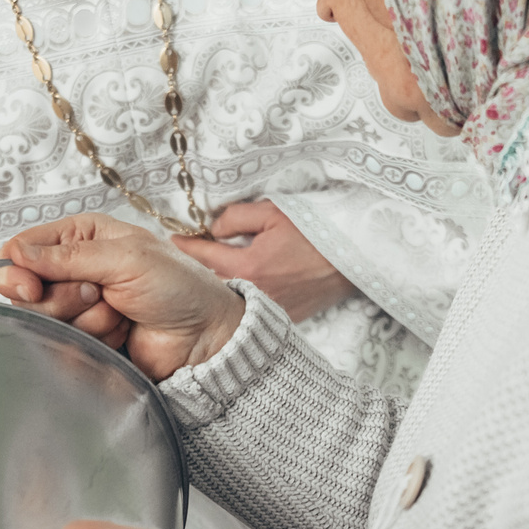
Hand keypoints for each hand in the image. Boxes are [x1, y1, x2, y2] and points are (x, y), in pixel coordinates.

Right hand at [0, 215, 244, 380]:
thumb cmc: (178, 286)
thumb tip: (16, 254)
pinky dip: (96, 340)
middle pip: (26, 291)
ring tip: (120, 311)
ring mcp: (79, 306)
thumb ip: (67, 257)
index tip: (33, 288)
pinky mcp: (86, 338)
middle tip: (98, 293)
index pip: (21, 249)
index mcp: (80, 236)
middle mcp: (74, 268)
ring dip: (88, 319)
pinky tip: (121, 331)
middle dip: (64, 298)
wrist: (204, 336)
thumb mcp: (124, 257)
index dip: (18, 271)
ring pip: (47, 320)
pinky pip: (66, 345)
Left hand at [172, 201, 355, 321]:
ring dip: (218, 283)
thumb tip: (215, 227)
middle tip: (186, 255)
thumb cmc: (317, 232)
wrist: (355, 259)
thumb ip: (237, 217)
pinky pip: (252, 305)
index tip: (173, 240)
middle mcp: (255, 292)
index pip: (205, 255)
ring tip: (208, 269)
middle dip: (198, 268)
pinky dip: (241, 295)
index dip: (186, 246)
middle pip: (212, 281)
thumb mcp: (274, 213)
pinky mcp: (284, 315)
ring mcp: (269, 306)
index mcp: (249, 265)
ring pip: (230, 296)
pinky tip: (239, 285)